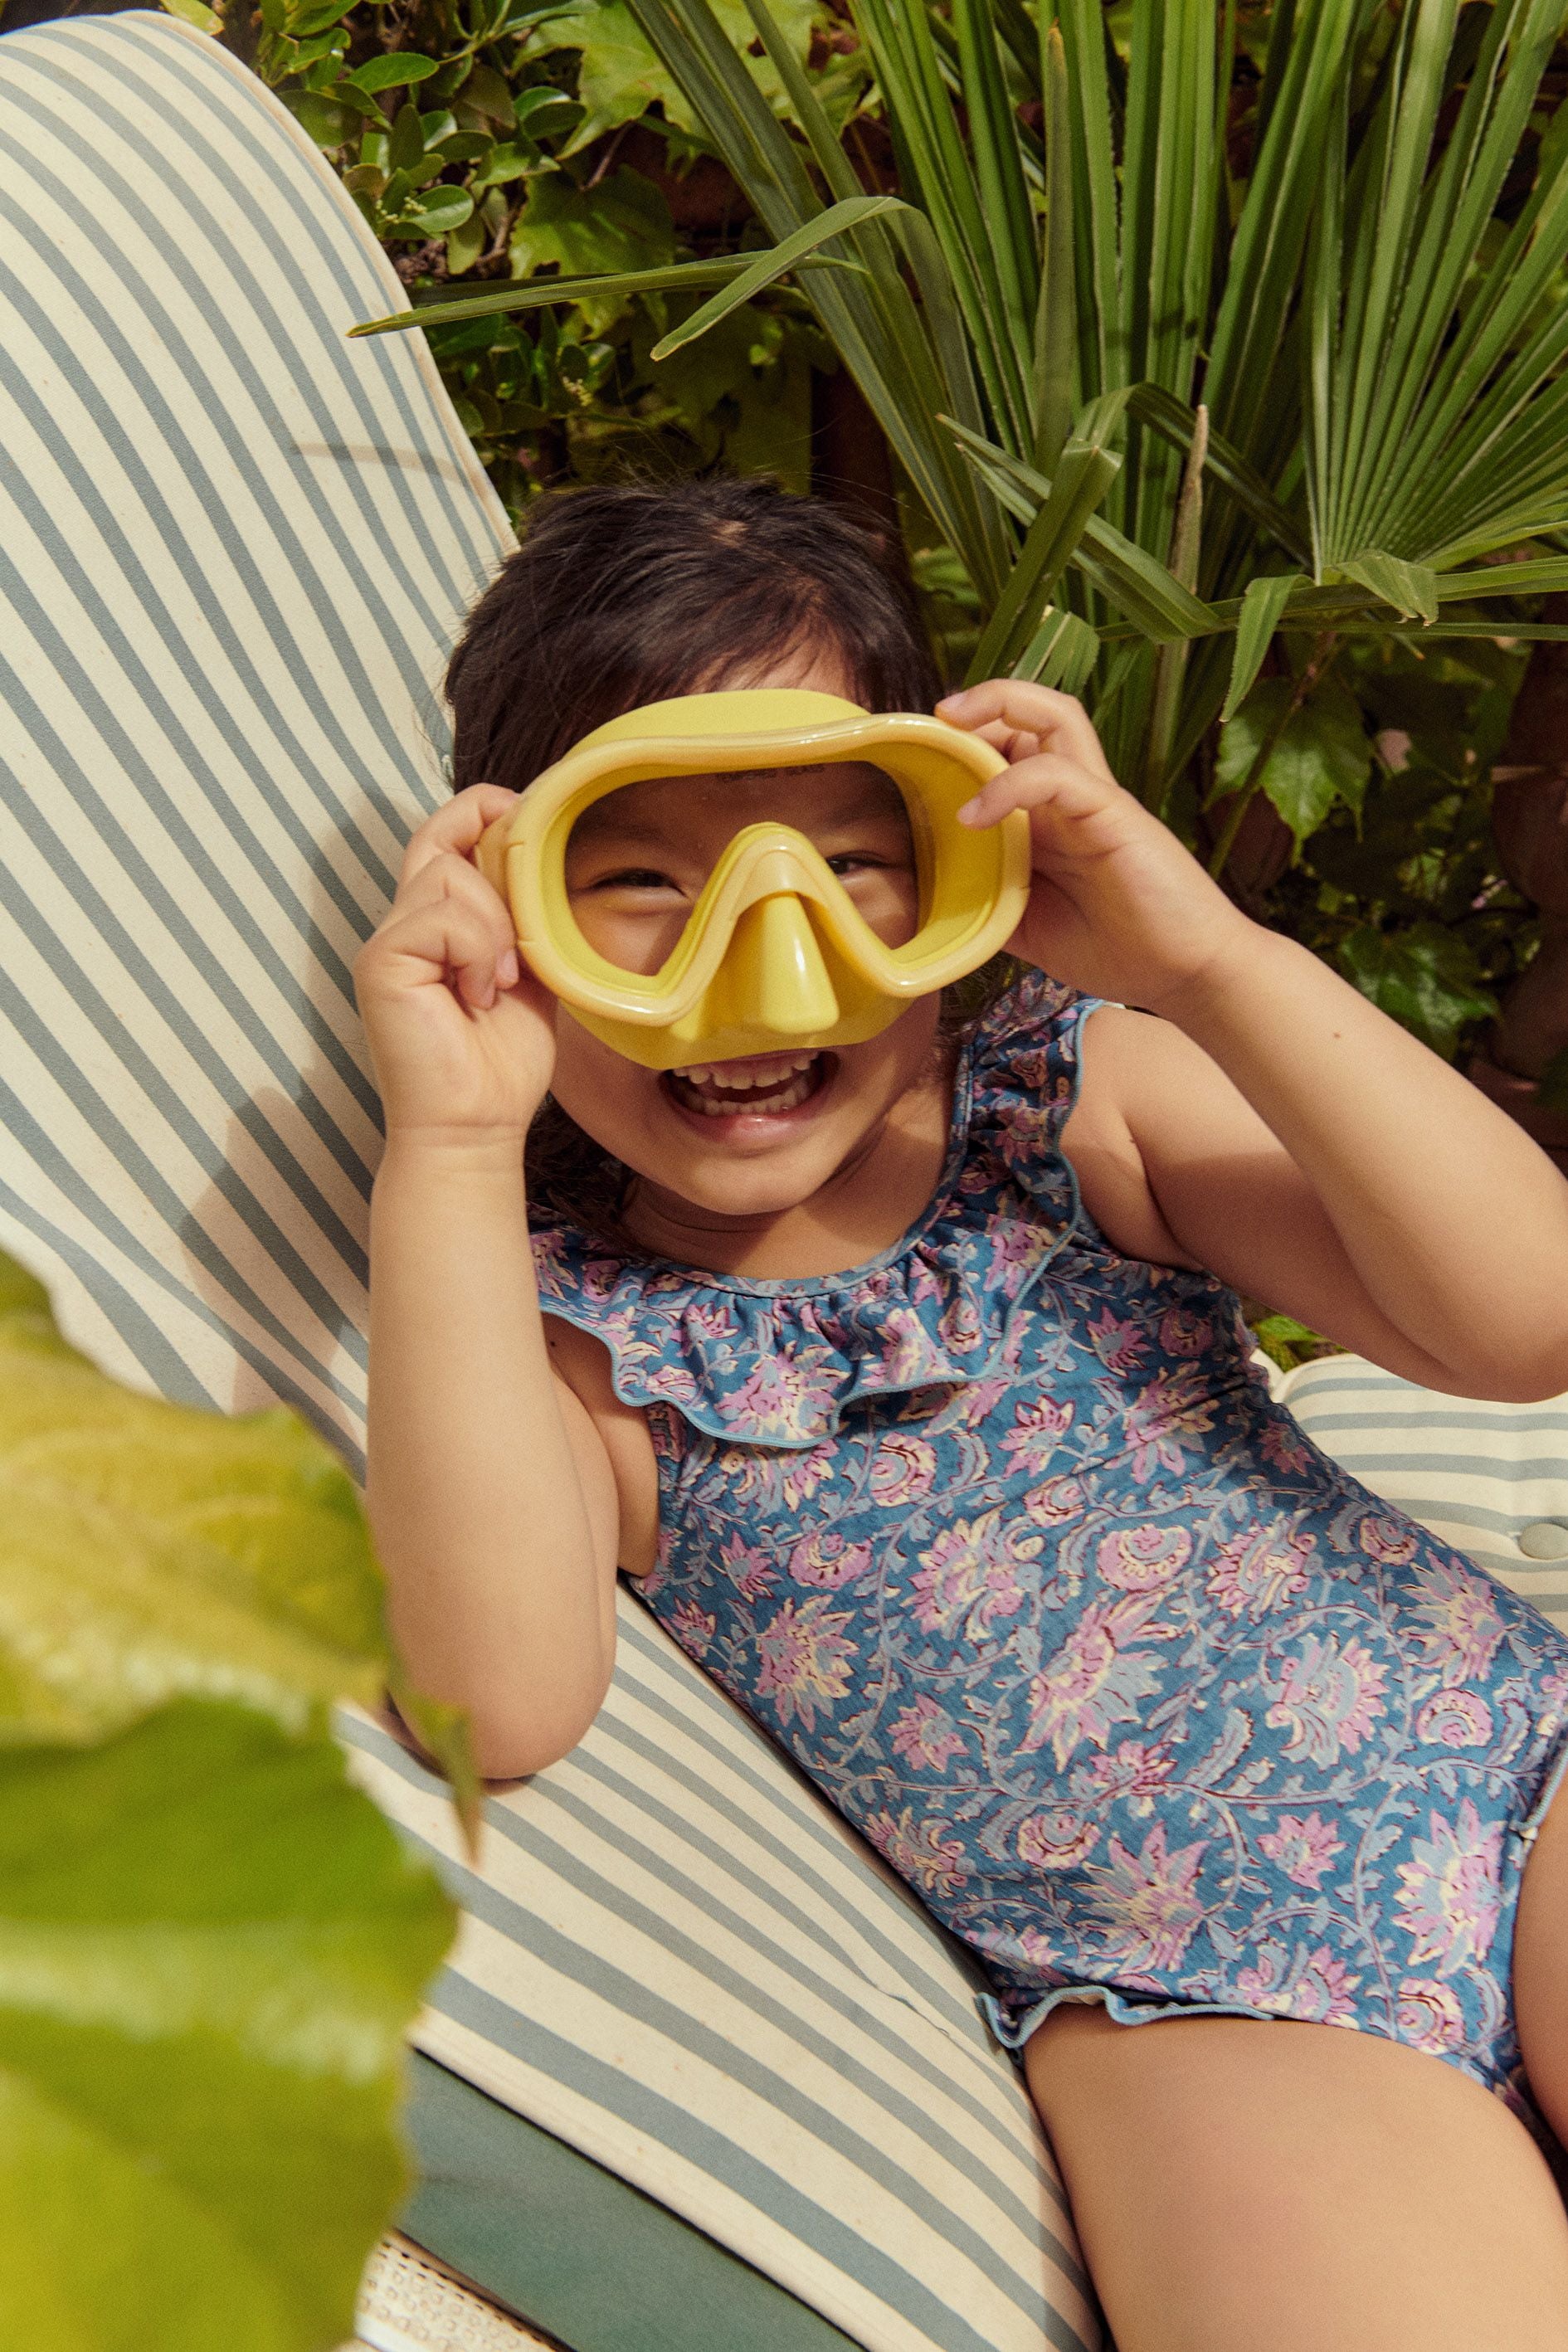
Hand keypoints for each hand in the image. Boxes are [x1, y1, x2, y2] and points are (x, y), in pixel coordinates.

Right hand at [353, 785, 556, 1145]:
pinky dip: (476, 950)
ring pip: (450, 876)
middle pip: (442, 838)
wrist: (475, 1126)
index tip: (528, 822)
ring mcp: (388, 940)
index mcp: (437, 922)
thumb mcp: (533, 974)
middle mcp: (405, 923)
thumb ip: (529, 920)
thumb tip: (549, 866)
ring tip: (503, 982)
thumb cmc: (502, 1063)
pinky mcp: (381, 962)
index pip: (444, 834)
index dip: (482, 811)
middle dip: (496, 859)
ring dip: (496, 924)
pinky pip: (440, 917)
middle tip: (526, 921)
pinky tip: (481, 995)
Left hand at [936, 679, 1255, 1012]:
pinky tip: (973, 815)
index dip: (968, 741)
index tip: (920, 755)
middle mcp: (1074, 798)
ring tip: (949, 720)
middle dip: (981, 704)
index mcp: (1053, 819)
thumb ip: (990, 900)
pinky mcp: (1113, 814)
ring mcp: (1095, 800)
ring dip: (998, 705)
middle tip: (932, 722)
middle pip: (1033, 715)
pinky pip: (1057, 774)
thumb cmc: (1119, 949)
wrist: (1186, 975)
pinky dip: (1008, 785)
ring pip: (1054, 718)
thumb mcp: (1029, 927)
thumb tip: (934, 897)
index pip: (1013, 750)